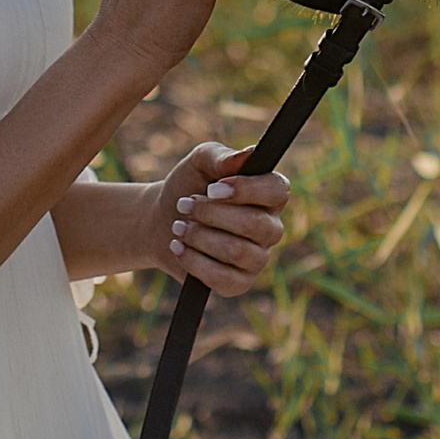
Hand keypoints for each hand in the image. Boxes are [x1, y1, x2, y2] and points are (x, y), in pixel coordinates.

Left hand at [156, 141, 290, 295]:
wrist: (161, 220)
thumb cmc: (188, 186)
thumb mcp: (199, 163)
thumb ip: (222, 157)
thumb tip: (248, 155)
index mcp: (269, 195)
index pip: (277, 191)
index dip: (247, 190)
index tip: (213, 188)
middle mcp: (270, 228)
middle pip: (254, 224)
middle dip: (211, 214)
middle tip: (184, 205)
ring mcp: (257, 258)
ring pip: (236, 251)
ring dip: (199, 236)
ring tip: (178, 226)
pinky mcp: (239, 283)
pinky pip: (224, 279)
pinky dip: (194, 262)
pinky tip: (179, 248)